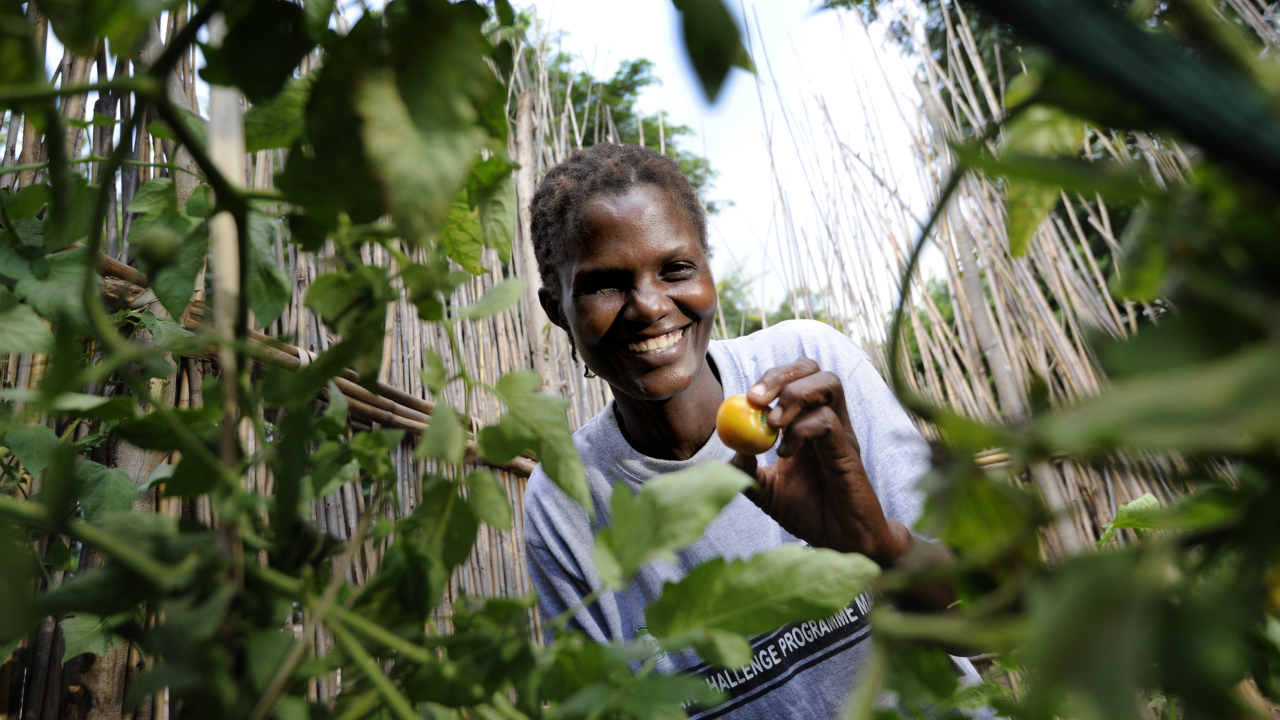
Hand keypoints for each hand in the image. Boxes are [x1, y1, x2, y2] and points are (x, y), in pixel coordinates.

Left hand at [731, 359, 912, 566]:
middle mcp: (827, 418)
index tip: (745, 398)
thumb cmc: (806, 513)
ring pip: (828, 383)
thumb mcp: (765, 490)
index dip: (768, 379)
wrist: (838, 543)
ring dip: (794, 395)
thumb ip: (746, 469)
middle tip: (756, 398)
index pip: (793, 377)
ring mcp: (841, 432)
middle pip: (811, 368)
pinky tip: (786, 455)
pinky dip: (801, 430)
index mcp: (807, 421)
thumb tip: (730, 447)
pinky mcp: (849, 450)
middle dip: (780, 375)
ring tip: (774, 424)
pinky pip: (827, 421)